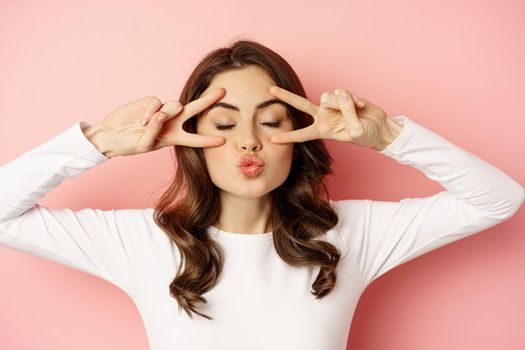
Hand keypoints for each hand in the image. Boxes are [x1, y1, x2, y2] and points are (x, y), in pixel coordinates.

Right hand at [83, 88, 226, 157]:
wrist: (110, 136)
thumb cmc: (128, 145)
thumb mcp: (145, 144)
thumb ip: (156, 130)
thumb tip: (163, 112)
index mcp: (173, 138)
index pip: (194, 139)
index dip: (208, 140)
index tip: (223, 141)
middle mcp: (171, 123)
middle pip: (194, 110)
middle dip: (208, 100)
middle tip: (223, 92)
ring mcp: (161, 111)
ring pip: (174, 106)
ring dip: (165, 115)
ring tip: (146, 125)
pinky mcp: (150, 102)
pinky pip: (156, 103)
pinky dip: (149, 112)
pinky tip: (141, 122)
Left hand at [268, 86, 391, 149]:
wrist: (379, 127)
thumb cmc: (366, 135)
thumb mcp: (355, 131)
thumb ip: (346, 113)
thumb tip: (339, 95)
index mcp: (322, 130)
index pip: (302, 134)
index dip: (288, 137)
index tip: (273, 139)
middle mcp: (323, 116)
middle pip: (301, 104)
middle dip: (286, 97)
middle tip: (270, 90)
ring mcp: (332, 105)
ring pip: (328, 98)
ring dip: (341, 104)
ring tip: (354, 111)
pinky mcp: (342, 96)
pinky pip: (343, 93)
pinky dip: (353, 100)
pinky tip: (360, 106)